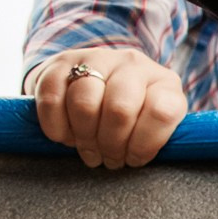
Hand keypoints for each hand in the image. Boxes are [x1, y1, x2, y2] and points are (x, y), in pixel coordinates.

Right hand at [33, 45, 187, 168]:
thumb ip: (151, 141)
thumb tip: (135, 157)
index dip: (143, 145)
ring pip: (84, 103)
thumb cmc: (129, 118)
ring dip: (84, 138)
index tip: (132, 159)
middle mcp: (133, 64)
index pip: (161, 113)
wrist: (91, 82)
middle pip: (119, 110)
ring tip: (87, 149)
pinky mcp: (62, 62)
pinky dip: (56, 126)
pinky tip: (64, 136)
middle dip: (110, 145)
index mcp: (164, 83)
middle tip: (106, 159)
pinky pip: (53, 98)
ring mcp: (97, 58)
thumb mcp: (150, 128)